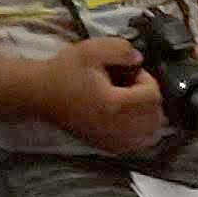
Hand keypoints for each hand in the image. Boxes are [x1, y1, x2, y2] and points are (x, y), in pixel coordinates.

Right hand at [41, 36, 174, 154]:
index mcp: (115, 105)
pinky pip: (137, 144)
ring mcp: (112, 141)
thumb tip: (139, 60)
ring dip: (148, 115)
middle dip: (150, 98)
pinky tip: (127, 117)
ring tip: (131, 101)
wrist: (41, 94)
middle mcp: (117, 128)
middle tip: (132, 86)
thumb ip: (122, 50)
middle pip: (156, 118)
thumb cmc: (65, 71)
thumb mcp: (92, 49)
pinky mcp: (106, 146)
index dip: (146, 79)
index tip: (130, 72)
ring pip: (150, 134)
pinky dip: (140, 131)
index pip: (153, 96)